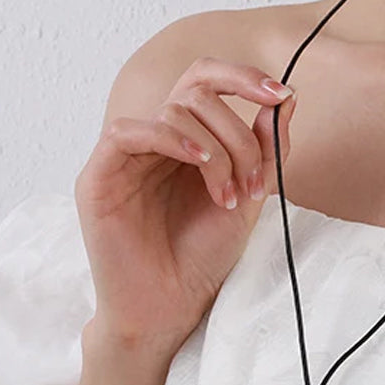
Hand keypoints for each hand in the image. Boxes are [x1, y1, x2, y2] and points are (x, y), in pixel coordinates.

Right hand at [74, 57, 297, 358]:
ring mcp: (126, 157)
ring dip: (216, 152)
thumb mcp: (248, 197)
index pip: (207, 83)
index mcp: (187, 142)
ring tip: (227, 198)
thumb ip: (265, 150)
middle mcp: (156, 142)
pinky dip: (169, 137)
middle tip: (252, 183)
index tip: (280, 95)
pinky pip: (126, 132)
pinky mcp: (98, 176)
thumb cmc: (204, 256)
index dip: (243, 78)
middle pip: (196, 93)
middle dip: (238, 133)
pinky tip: (198, 162)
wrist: (172, 306)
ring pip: (172, 112)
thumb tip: (285, 98)